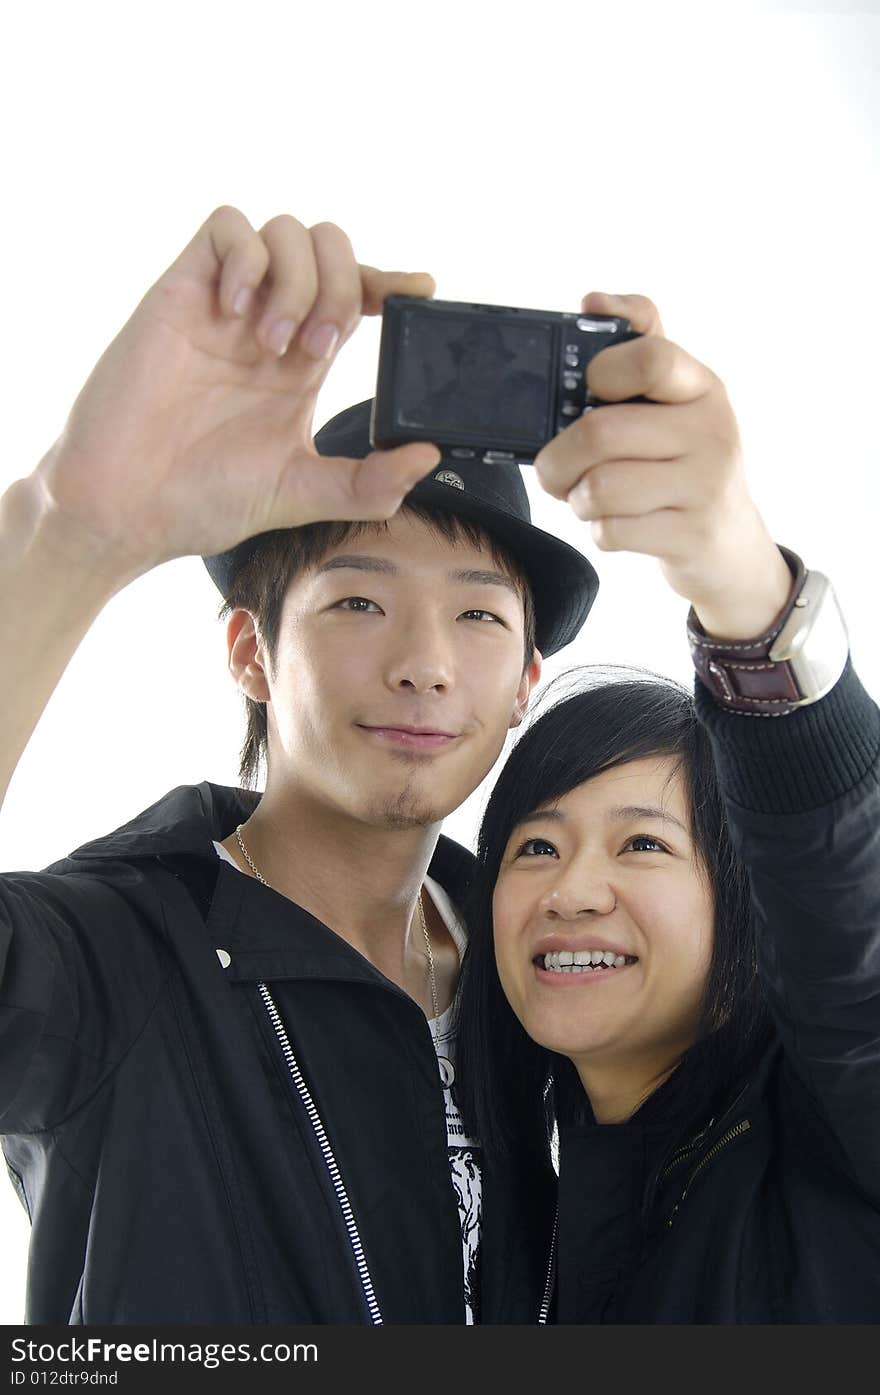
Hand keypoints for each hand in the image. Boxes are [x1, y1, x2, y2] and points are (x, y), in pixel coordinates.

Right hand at [32, 206, 440, 576]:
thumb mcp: (302, 495)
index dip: (391, 282)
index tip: (420, 290)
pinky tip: (235, 312)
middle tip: (316, 350)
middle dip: (341, 287)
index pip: (358, 295)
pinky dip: (247, 258)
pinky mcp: (181, 291)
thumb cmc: (203, 501)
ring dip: (296, 279)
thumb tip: (428, 457)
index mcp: (302, 365)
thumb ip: (368, 484)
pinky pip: (227, 227)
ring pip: (285, 230)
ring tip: (272, 343)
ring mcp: (225, 305)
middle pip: (329, 248)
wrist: (128, 508)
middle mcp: (269, 325)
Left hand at [534, 291, 791, 636]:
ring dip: (577, 499)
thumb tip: (593, 300)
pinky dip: (599, 530)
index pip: (650, 357)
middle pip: (600, 433)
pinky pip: (611, 530)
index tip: (589, 392)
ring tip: (589, 498)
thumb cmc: (684, 463)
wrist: (731, 544)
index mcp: (701, 386)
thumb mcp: (675, 401)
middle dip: (557, 459)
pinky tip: (617, 523)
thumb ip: (639, 345)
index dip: (601, 372)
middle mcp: (712, 430)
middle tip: (555, 471)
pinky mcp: (691, 535)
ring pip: (599, 488)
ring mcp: (706, 485)